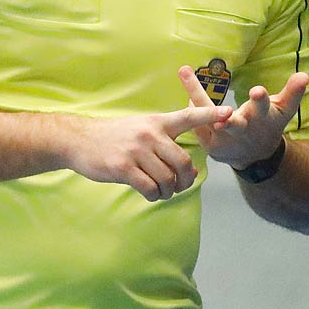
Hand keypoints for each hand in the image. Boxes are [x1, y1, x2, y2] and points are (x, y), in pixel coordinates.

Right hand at [64, 102, 232, 200]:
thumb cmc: (113, 137)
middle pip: (183, 162)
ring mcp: (136, 151)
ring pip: (167, 178)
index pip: (188, 116)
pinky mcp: (123, 168)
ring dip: (168, 192)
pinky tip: (149, 194)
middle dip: (186, 180)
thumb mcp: (139, 128)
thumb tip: (189, 169)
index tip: (230, 112)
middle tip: (179, 186)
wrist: (78, 140)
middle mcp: (149, 134)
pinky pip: (150, 188)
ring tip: (161, 192)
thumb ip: (163, 141)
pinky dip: (154, 196)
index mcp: (156, 122)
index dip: (210, 115)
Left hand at [179, 66, 308, 168]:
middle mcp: (242, 130)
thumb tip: (304, 75)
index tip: (257, 91)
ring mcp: (225, 140)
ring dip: (195, 97)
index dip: (261, 100)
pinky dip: (193, 110)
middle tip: (222, 111)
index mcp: (262, 119)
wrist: (256, 155)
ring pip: (208, 118)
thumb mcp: (284, 110)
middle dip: (227, 117)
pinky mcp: (210, 146)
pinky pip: (198, 126)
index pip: (263, 108)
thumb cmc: (269, 124)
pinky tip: (187, 92)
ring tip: (185, 74)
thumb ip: (293, 92)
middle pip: (234, 123)